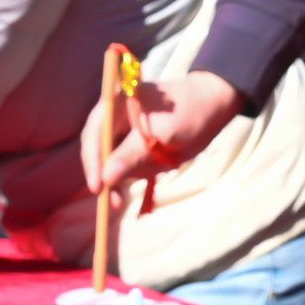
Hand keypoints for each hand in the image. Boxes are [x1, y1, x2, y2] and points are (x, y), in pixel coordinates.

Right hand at [92, 65, 238, 190]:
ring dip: (128, 174)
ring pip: (113, 162)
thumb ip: (132, 155)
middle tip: (115, 202)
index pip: (93, 133)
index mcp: (116, 103)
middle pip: (98, 151)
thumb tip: (106, 178)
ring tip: (157, 168)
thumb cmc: (188, 112)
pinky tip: (152, 173)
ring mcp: (124, 132)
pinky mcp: (134, 145)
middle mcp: (114, 117)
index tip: (97, 186)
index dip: (92, 160)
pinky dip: (136, 174)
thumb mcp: (161, 133)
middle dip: (108, 174)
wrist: (213, 107)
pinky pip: (127, 165)